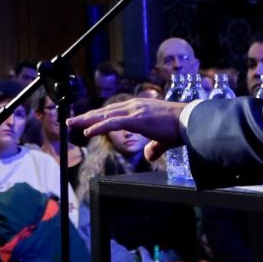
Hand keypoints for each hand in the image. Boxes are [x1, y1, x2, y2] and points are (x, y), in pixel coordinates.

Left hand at [70, 99, 187, 162]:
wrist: (190, 121)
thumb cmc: (179, 128)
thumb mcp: (163, 139)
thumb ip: (154, 147)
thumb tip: (148, 155)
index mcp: (138, 108)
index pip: (113, 112)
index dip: (98, 116)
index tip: (86, 120)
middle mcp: (134, 106)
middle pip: (105, 112)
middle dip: (87, 116)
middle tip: (71, 121)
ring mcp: (134, 111)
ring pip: (105, 116)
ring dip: (87, 120)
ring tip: (73, 124)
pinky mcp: (136, 119)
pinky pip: (113, 123)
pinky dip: (99, 127)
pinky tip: (88, 131)